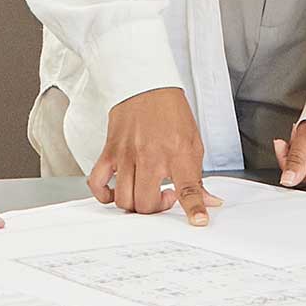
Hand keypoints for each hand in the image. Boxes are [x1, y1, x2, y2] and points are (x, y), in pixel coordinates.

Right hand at [90, 88, 217, 224]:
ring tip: (143, 191)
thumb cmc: (171, 111)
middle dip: (155, 209)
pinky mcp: (110, 151)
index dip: (194, 209)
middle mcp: (151, 156)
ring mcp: (127, 155)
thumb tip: (208, 201)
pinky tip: (115, 192)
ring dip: (134, 203)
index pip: (188, 188)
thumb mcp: (193, 142)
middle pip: (146, 203)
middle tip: (163, 196)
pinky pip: (97, 182)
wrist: (146, 84)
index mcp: (177, 153)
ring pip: (123, 198)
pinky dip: (103, 195)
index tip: (198, 221)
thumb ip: (197, 176)